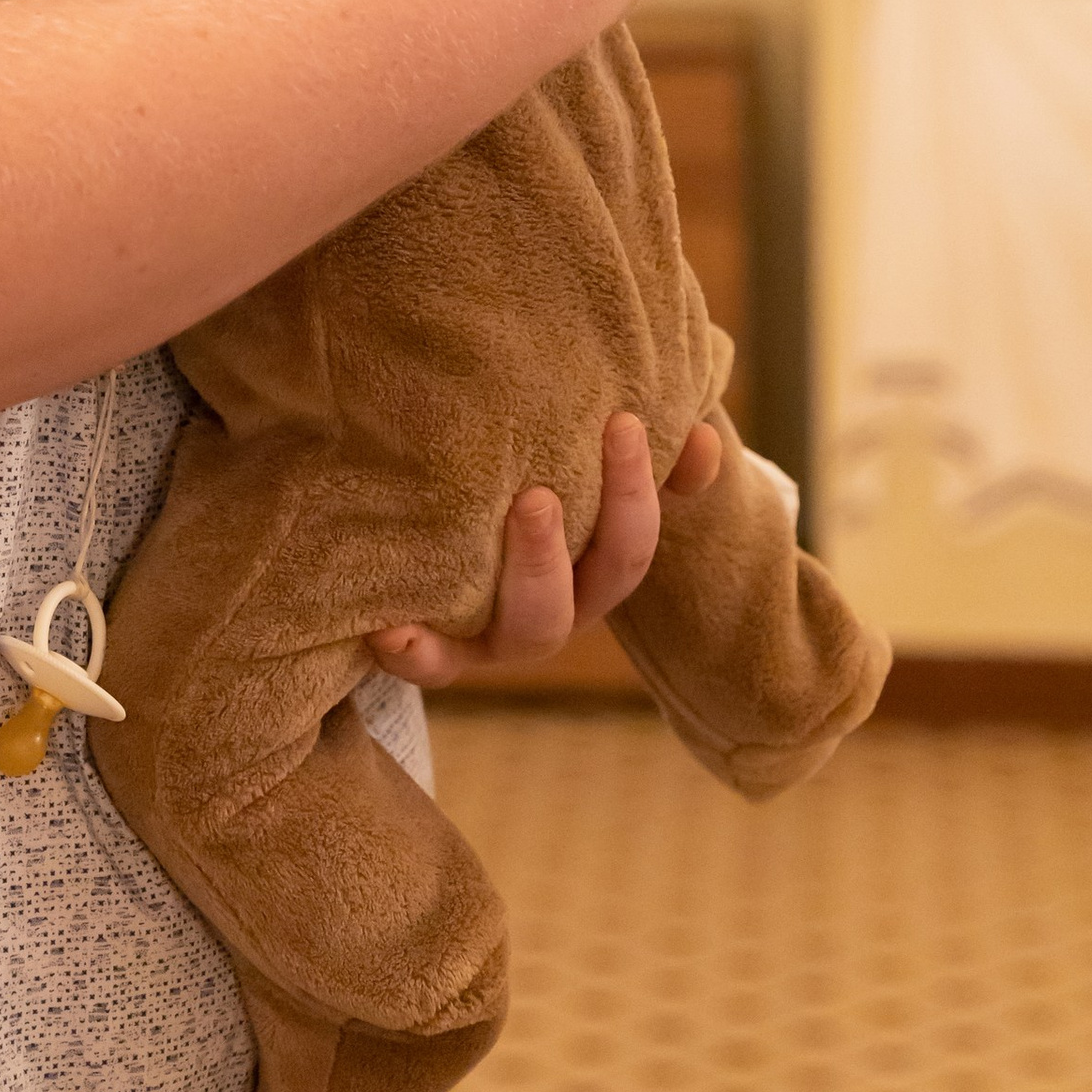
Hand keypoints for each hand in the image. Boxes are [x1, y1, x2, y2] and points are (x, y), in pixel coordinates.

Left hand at [367, 410, 723, 688]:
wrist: (441, 520)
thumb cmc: (536, 475)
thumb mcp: (592, 457)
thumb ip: (653, 446)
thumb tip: (704, 441)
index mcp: (595, 569)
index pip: (630, 545)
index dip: (634, 492)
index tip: (623, 423)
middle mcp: (557, 609)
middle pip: (578, 600)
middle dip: (561, 551)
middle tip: (537, 496)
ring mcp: (500, 635)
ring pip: (526, 635)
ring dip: (515, 589)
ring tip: (482, 543)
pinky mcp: (442, 648)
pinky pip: (435, 667)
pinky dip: (416, 655)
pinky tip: (387, 632)